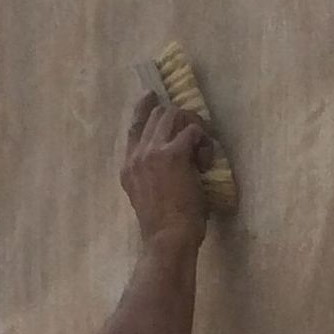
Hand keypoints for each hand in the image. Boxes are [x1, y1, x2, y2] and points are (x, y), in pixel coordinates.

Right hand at [121, 93, 212, 247]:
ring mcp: (152, 152)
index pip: (134, 125)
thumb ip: (152, 174)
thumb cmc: (164, 226)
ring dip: (194, 126)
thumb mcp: (147, 195)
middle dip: (181, 118)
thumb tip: (176, 158)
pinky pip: (193, 131)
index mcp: (128, 166)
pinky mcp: (173, 154)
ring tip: (201, 149)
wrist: (167, 239)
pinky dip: (204, 143)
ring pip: (173, 114)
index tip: (152, 95)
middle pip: (158, 114)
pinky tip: (205, 162)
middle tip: (197, 136)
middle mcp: (137, 155)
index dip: (144, 106)